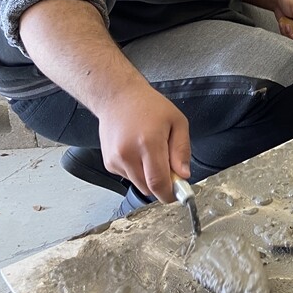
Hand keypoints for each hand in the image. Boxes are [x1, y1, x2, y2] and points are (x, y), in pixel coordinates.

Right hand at [97, 86, 190, 202]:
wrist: (118, 98)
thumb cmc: (149, 106)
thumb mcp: (177, 122)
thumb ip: (182, 150)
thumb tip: (184, 175)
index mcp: (148, 143)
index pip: (158, 182)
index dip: (170, 194)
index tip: (179, 194)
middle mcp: (128, 154)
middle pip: (148, 188)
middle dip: (162, 185)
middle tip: (171, 169)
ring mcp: (115, 160)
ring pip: (138, 185)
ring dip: (150, 178)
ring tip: (153, 154)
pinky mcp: (109, 163)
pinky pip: (129, 177)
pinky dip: (138, 172)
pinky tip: (139, 152)